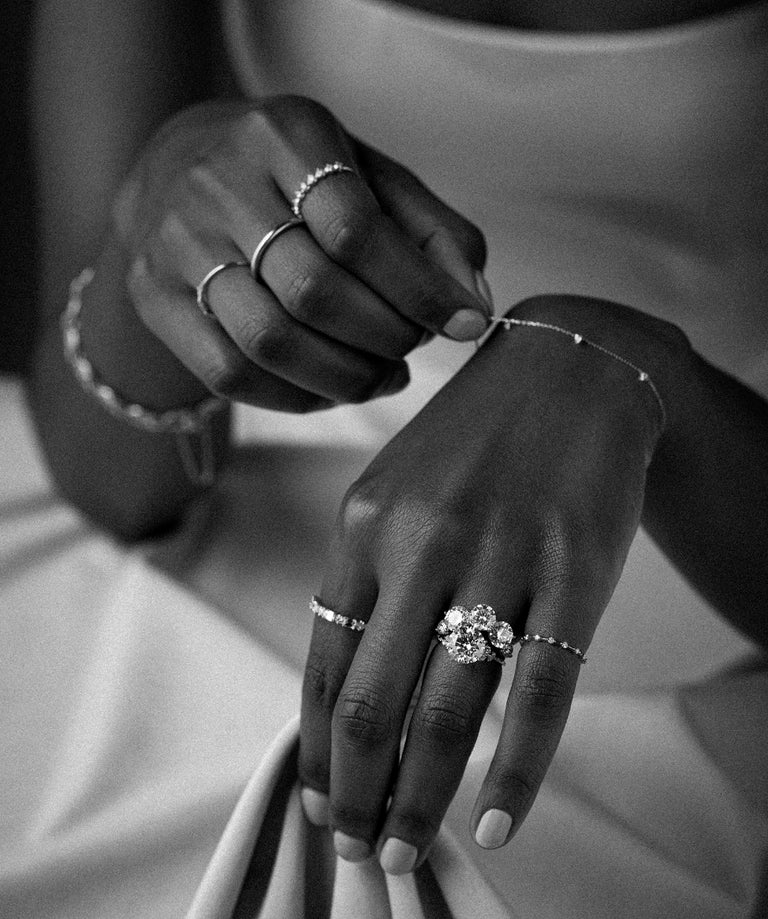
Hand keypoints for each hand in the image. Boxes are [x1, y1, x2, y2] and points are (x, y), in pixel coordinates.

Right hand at [113, 95, 489, 412]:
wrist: (176, 169)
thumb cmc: (291, 177)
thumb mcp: (367, 176)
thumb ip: (431, 230)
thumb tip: (474, 302)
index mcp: (281, 135)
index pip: (357, 229)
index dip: (419, 289)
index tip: (464, 323)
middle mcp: (218, 184)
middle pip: (315, 292)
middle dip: (385, 336)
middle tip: (412, 346)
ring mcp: (176, 245)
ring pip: (270, 341)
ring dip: (346, 377)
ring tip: (384, 376)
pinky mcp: (154, 297)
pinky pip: (230, 373)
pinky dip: (297, 398)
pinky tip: (333, 390)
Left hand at [298, 295, 678, 871]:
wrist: (568, 371)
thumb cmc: (472, 442)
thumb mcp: (393, 491)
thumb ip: (367, 579)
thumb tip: (349, 687)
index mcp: (363, 525)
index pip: (326, 663)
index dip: (319, 747)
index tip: (322, 801)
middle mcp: (419, 543)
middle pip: (374, 701)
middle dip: (358, 792)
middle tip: (357, 853)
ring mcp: (499, 556)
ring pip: (448, 708)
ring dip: (423, 797)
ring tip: (408, 853)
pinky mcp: (572, 570)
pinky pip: (539, 690)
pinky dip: (517, 769)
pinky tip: (499, 822)